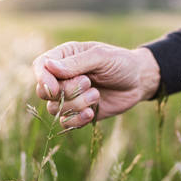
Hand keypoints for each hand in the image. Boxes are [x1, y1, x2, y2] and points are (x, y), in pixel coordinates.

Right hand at [33, 41, 159, 127]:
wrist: (139, 81)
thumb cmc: (121, 63)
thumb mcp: (102, 57)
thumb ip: (77, 62)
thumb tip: (49, 66)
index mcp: (65, 57)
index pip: (40, 66)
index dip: (43, 79)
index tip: (55, 89)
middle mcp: (63, 77)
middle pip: (44, 91)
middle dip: (65, 91)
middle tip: (88, 83)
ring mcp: (70, 96)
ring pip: (55, 109)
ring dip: (75, 105)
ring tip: (96, 95)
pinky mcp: (78, 112)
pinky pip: (66, 122)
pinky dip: (77, 120)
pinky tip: (90, 113)